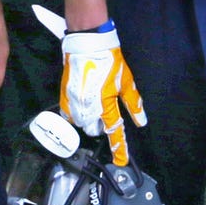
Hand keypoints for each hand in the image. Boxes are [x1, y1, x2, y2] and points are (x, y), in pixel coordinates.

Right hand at [54, 19, 145, 167]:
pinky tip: (82, 105)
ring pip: (81, 123)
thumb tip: (142, 122)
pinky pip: (68, 114)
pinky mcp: (64, 96)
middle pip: (94, 130)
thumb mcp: (126, 82)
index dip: (118, 148)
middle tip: (106, 114)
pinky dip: (76, 114)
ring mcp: (73, 103)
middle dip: (101, 127)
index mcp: (105, 105)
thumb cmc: (110, 61)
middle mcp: (87, 108)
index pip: (114, 132)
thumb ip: (133, 104)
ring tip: (95, 107)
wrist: (87, 43)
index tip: (120, 161)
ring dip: (89, 120)